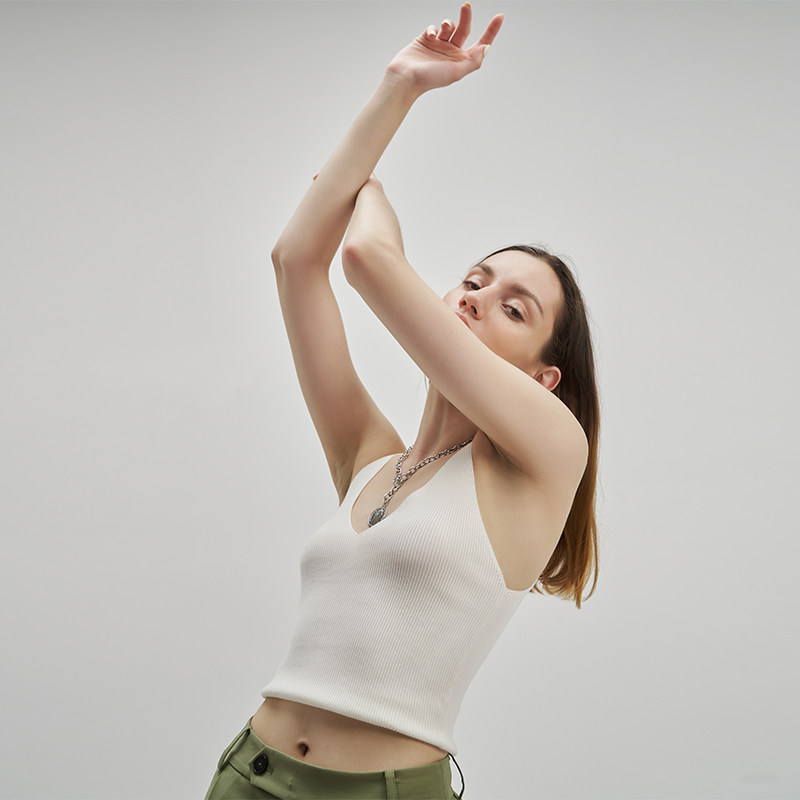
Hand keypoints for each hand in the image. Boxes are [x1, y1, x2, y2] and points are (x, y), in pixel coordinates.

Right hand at [385, 3, 503, 94]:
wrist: (406, 78)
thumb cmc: (430, 79)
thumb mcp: (456, 72)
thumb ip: (474, 61)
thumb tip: (487, 48)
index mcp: (461, 61)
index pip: (481, 44)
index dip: (491, 31)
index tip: (500, 16)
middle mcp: (451, 53)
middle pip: (465, 29)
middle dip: (467, 17)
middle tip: (466, 6)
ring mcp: (439, 45)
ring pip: (449, 26)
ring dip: (448, 24)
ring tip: (443, 29)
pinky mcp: (426, 40)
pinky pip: (433, 27)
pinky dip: (433, 29)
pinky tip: (430, 37)